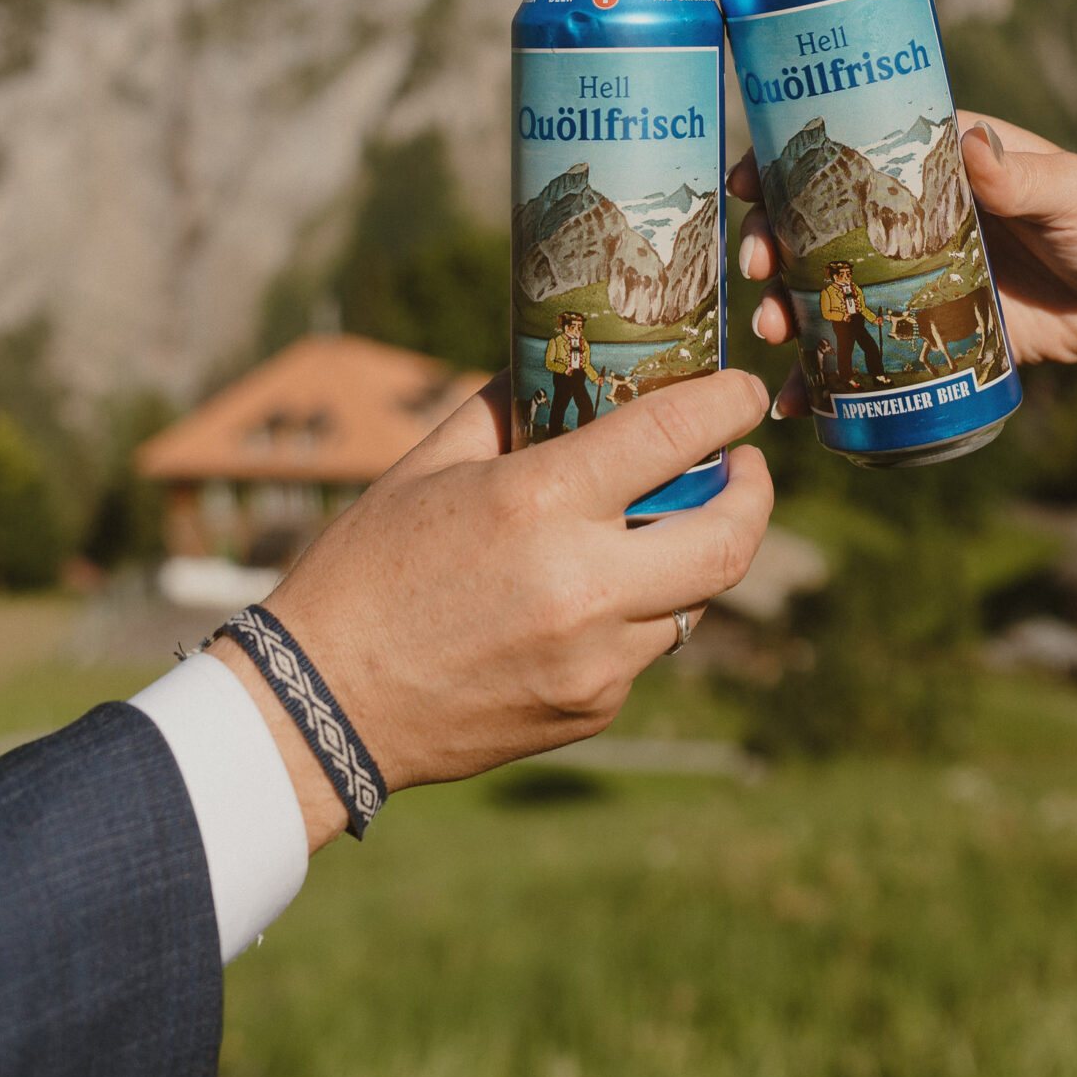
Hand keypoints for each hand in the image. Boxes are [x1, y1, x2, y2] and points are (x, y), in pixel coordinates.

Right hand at [212, 368, 771, 847]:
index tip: (744, 393)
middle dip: (754, 496)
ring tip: (658, 529)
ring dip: (690, 558)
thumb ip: (507, 408)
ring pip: (694, 601)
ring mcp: (594, 660)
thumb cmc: (369, 567)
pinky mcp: (591, 711)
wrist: (323, 705)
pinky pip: (646, 651)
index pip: (674, 435)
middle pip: (729, 541)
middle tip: (744, 468)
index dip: (729, 405)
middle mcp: (583, 585)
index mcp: (541, 504)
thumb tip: (559, 365)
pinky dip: (638, 615)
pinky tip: (592, 598)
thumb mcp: (430, 463)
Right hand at [733, 118, 1076, 414]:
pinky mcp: (929, 331)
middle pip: (819, 223)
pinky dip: (824, 379)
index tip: (745, 180)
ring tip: (772, 332)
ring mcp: (915, 275)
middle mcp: (911, 214)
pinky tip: (796, 405)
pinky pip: (865, 352)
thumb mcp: (1074, 191)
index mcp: (937, 160)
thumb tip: (974, 145)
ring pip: (831, 289)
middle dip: (774, 244)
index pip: (847, 147)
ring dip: (788, 309)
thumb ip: (1024, 175)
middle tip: (759, 269)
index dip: (786, 160)